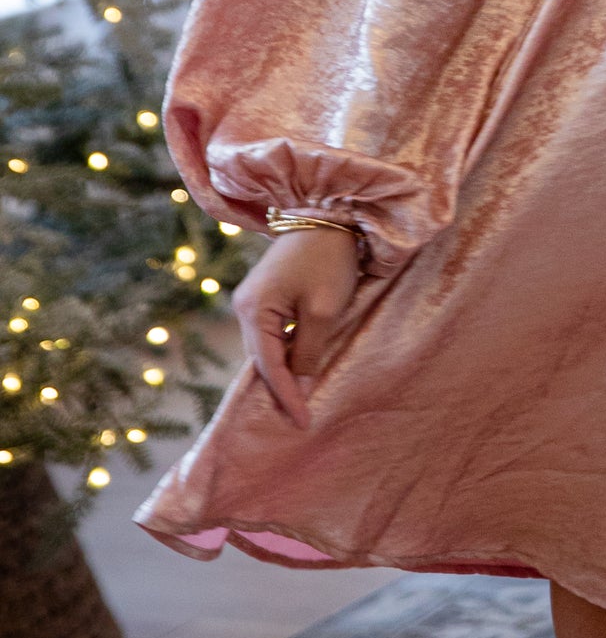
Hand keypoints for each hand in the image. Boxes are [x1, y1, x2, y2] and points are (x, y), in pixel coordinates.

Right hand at [232, 227, 362, 426]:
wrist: (330, 215)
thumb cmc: (328, 262)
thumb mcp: (322, 312)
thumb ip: (308, 353)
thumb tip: (298, 388)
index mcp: (253, 311)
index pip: (269, 367)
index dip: (286, 397)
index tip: (302, 422)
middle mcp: (244, 307)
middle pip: (262, 359)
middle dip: (280, 388)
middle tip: (300, 419)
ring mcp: (253, 300)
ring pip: (267, 348)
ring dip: (283, 371)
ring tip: (299, 401)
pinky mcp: (267, 294)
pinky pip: (273, 333)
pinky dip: (285, 352)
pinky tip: (298, 367)